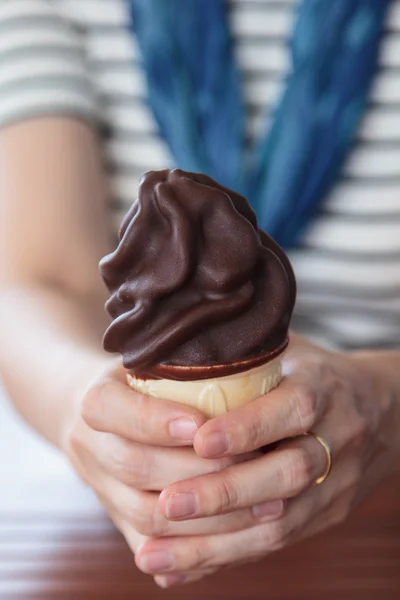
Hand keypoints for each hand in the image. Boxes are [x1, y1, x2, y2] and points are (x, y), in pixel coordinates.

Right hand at [63, 361, 260, 563]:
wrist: (104, 419)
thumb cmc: (143, 382)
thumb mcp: (153, 362)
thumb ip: (183, 368)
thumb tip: (244, 361)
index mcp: (95, 401)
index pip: (113, 409)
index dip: (155, 420)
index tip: (201, 423)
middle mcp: (89, 446)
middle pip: (134, 466)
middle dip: (197, 468)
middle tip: (254, 462)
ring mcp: (101, 488)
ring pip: (145, 514)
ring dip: (206, 514)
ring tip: (262, 502)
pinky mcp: (118, 520)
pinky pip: (153, 545)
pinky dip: (194, 549)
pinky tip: (239, 536)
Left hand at [136, 337, 399, 586]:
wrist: (384, 413)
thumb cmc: (316, 374)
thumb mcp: (292, 351)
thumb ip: (246, 351)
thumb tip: (177, 344)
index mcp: (326, 389)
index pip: (292, 409)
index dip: (247, 426)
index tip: (198, 439)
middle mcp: (338, 439)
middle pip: (287, 474)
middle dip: (224, 493)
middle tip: (167, 504)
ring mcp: (336, 484)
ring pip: (279, 522)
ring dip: (215, 543)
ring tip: (155, 555)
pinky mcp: (327, 515)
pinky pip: (277, 543)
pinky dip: (225, 557)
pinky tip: (179, 568)